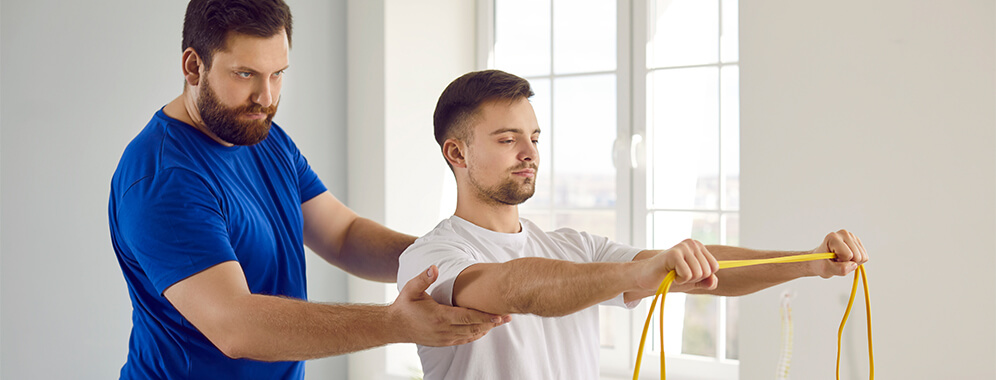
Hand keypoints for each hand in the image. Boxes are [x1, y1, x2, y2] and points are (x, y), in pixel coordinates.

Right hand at [390, 265, 510, 346]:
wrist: (395, 326)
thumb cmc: (405, 305)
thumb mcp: (411, 289)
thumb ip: (424, 278)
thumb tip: (434, 267)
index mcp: (439, 316)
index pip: (467, 318)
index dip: (485, 317)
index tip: (499, 315)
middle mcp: (444, 330)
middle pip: (474, 328)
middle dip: (491, 323)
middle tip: (507, 317)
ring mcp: (444, 338)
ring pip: (471, 336)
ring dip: (486, 329)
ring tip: (501, 322)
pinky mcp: (444, 342)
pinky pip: (464, 340)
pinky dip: (476, 335)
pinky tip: (485, 329)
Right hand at [637, 239, 718, 292]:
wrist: (648, 277)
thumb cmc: (670, 277)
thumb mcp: (693, 280)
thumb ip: (706, 281)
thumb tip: (714, 281)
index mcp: (698, 247)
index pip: (714, 267)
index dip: (702, 276)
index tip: (688, 273)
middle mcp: (692, 243)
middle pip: (707, 271)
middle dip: (693, 278)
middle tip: (679, 274)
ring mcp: (683, 247)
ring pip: (698, 273)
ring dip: (685, 279)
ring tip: (674, 273)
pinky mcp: (674, 253)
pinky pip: (687, 274)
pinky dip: (679, 279)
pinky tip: (669, 273)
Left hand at [811, 229, 868, 277]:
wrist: (821, 259)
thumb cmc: (822, 263)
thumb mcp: (826, 270)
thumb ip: (840, 269)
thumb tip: (854, 265)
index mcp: (832, 237)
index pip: (848, 255)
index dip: (841, 262)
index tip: (832, 259)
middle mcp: (843, 233)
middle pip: (857, 256)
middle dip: (848, 262)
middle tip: (837, 260)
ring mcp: (851, 236)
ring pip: (863, 257)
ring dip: (853, 262)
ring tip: (841, 259)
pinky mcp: (857, 241)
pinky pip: (865, 257)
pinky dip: (857, 261)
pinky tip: (846, 257)